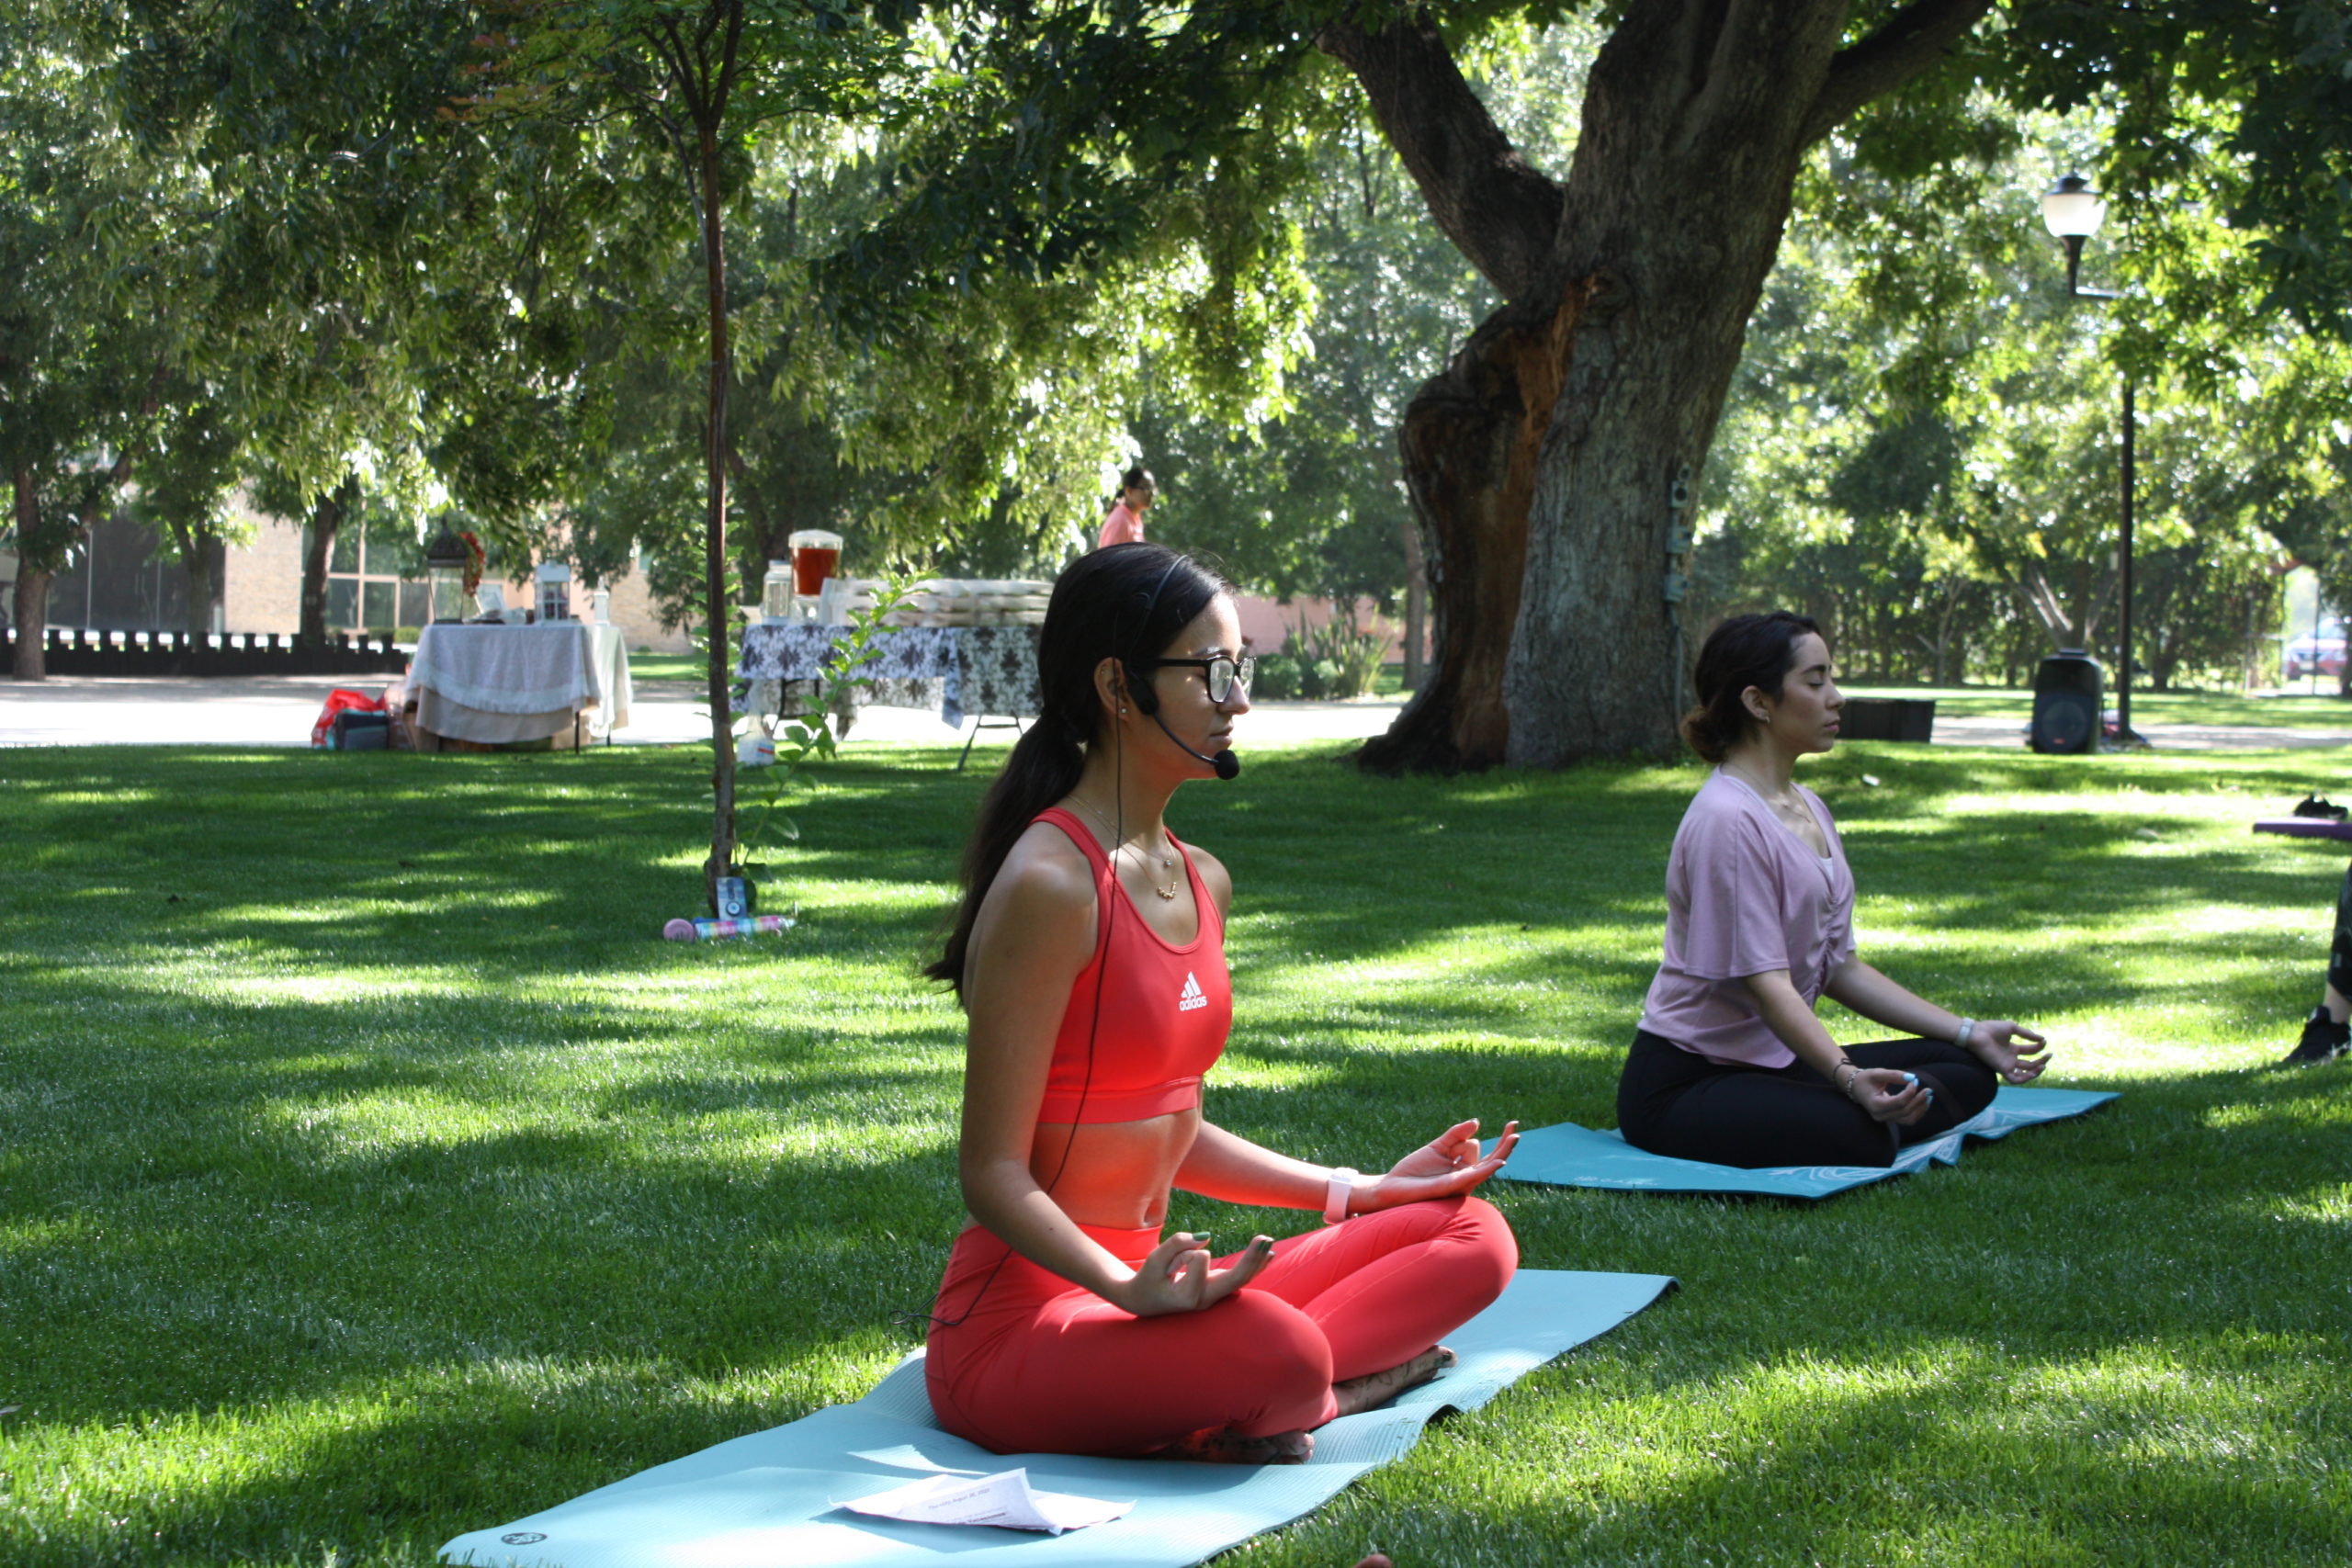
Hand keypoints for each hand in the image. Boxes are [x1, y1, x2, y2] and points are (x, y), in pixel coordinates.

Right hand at [1113, 1231, 1274, 1317]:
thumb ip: (1176, 1245)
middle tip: (1265, 1238)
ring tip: (1269, 1241)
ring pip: (1241, 1279)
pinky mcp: (1216, 1289)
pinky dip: (1253, 1265)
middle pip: (1235, 1279)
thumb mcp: (1153, 1261)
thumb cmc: (1147, 1281)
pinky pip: (1239, 1278)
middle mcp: (1205, 1300)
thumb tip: (1205, 1237)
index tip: (1170, 1262)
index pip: (1199, 1260)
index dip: (1186, 1251)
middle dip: (1251, 1258)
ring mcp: (1213, 1297)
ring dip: (1256, 1259)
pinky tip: (1268, 1255)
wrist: (1144, 1303)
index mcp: (1187, 1298)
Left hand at [1357, 1119, 1518, 1213]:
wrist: (1394, 1187)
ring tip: (1513, 1137)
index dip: (1501, 1138)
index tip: (1513, 1122)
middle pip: (1492, 1159)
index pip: (1486, 1151)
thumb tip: (1477, 1123)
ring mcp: (1462, 1182)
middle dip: (1506, 1144)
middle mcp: (1466, 1176)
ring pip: (1485, 1164)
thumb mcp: (1438, 1146)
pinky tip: (1499, 1162)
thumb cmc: (1415, 1170)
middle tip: (1517, 1129)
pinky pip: (1474, 1176)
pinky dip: (1487, 1168)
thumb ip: (1456, 1135)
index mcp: (1463, 1167)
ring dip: (1501, 1150)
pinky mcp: (1454, 1186)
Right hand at [1848, 1068, 1929, 1125]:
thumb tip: (1913, 1078)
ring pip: (1909, 1119)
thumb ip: (1894, 1075)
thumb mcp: (1877, 1073)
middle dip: (1919, 1101)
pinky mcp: (1892, 1118)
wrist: (1856, 1087)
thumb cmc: (1865, 1079)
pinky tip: (1924, 1101)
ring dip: (1921, 1109)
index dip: (1910, 1092)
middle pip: (1905, 1112)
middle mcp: (1880, 1115)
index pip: (1898, 1102)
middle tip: (1928, 1089)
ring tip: (1929, 1097)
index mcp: (1875, 1105)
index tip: (1914, 1080)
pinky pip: (1908, 1119)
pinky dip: (1918, 1111)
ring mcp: (1886, 1119)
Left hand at [1967, 1020, 2049, 1083]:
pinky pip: (2014, 1079)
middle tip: (2049, 1055)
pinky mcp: (2002, 1069)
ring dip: (2035, 1071)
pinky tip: (2032, 1072)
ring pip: (2024, 1074)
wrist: (1976, 1033)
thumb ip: (2027, 1034)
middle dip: (2041, 1060)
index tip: (2044, 1041)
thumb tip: (2042, 1039)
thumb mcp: (2012, 1028)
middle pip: (2030, 1063)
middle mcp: (2010, 1058)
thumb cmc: (1991, 1028)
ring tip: (2043, 1065)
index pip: (2030, 1051)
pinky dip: (2024, 1078)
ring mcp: (2006, 1064)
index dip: (2039, 1047)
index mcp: (2012, 1048)